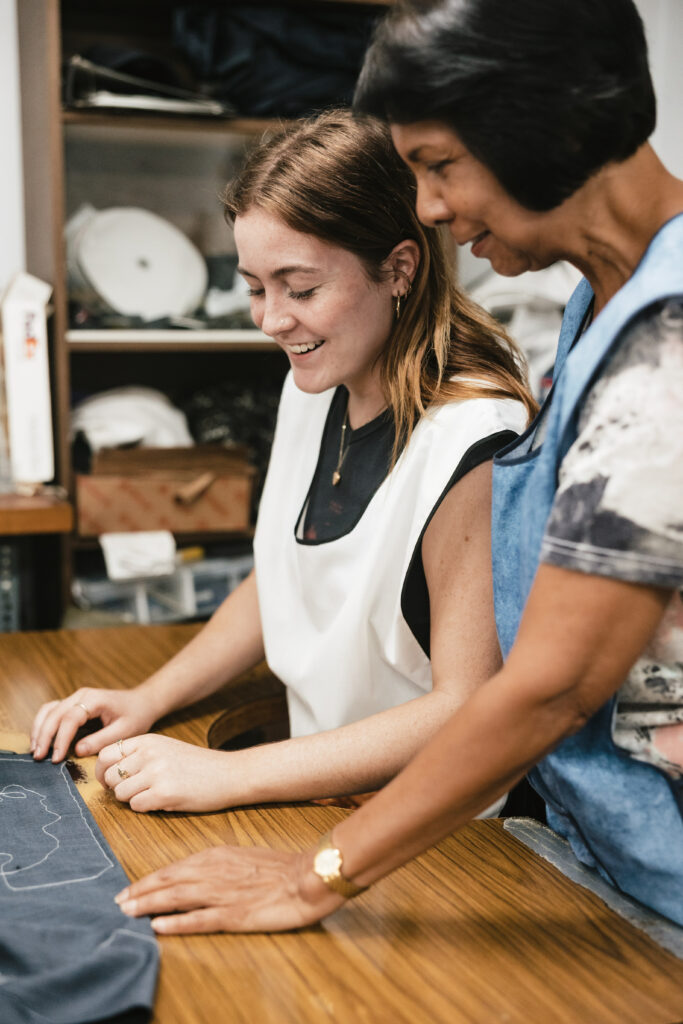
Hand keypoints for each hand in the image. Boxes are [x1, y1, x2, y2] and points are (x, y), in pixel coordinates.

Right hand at [31, 688, 156, 762]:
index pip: (70, 718)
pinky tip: (40, 742)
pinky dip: (43, 725)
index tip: (56, 758)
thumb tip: (77, 751)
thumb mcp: (124, 731)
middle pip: (54, 713)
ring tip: (35, 751)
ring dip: (39, 729)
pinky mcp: (72, 705)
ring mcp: (75, 698)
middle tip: (38, 758)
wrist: (141, 703)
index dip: (61, 739)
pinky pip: (52, 712)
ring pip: (48, 710)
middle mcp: (81, 695)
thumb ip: (101, 740)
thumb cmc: (135, 716)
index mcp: (94, 699)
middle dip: (44, 736)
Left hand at [97, 734, 238, 812]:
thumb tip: (110, 771)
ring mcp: (156, 773)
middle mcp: (149, 754)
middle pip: (110, 776)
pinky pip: (136, 806)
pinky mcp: (164, 793)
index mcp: (148, 740)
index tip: (111, 779)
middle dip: (117, 787)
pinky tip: (161, 801)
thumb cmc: (198, 764)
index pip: (106, 754)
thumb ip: (140, 754)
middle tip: (133, 790)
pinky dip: (145, 807)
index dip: (103, 770)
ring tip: (151, 795)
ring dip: (131, 799)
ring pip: (120, 793)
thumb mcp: (166, 747)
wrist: (229, 773)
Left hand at [115, 844, 344, 933]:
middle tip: (118, 902)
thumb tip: (192, 875)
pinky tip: (159, 927)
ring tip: (127, 912)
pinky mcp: (234, 915)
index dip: (148, 880)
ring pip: (176, 898)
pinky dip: (177, 923)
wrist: (305, 876)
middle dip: (140, 892)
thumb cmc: (278, 867)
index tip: (129, 889)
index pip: (173, 869)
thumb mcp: (241, 857)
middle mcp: (213, 872)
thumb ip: (216, 865)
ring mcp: (222, 894)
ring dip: (149, 905)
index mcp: (215, 856)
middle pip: (168, 882)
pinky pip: (199, 919)